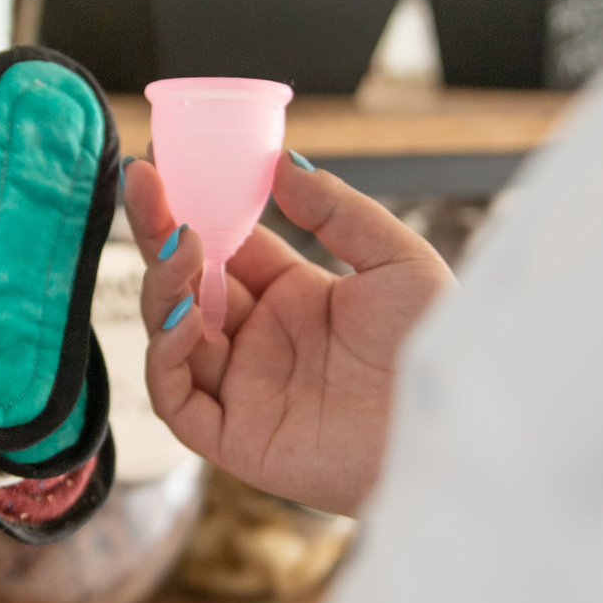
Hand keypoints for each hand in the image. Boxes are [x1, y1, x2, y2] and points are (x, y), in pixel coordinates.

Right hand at [124, 155, 452, 515]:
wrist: (459, 424)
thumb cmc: (441, 348)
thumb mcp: (397, 259)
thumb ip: (336, 210)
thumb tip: (280, 163)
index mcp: (294, 300)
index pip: (223, 250)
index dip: (191, 210)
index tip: (164, 169)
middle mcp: (260, 344)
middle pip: (186, 286)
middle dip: (159, 235)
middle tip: (143, 185)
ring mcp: (244, 391)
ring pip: (170, 338)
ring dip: (162, 289)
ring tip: (181, 245)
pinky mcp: (238, 439)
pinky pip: (176, 400)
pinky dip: (165, 357)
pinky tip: (185, 317)